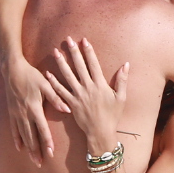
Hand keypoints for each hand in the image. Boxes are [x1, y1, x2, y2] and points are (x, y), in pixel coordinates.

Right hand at [6, 56, 66, 163]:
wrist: (12, 70)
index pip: (42, 129)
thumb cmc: (31, 76)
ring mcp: (16, 114)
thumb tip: (68, 109)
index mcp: (34, 108)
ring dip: (28, 149)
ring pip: (22, 135)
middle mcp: (24, 114)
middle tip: (41, 163)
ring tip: (33, 160)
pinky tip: (20, 148)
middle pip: (31, 137)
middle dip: (36, 151)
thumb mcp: (46, 85)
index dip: (47, 142)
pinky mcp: (11, 112)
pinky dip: (17, 139)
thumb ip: (56, 98)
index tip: (51, 153)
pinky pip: (14, 129)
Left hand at [44, 37, 128, 157]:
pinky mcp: (71, 103)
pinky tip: (48, 73)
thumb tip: (126, 64)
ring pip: (68, 76)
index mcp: (100, 85)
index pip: (93, 64)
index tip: (84, 40)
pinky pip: (60, 91)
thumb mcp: (121, 98)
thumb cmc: (112, 116)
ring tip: (56, 51)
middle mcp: (88, 88)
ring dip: (61, 63)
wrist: (100, 132)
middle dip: (73, 52)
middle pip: (79, 66)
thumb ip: (122, 80)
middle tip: (67, 39)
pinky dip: (54, 82)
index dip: (88, 51)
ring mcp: (78, 95)